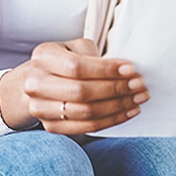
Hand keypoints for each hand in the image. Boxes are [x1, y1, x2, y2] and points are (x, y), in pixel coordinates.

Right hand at [0, 38, 147, 134]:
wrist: (36, 82)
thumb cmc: (62, 61)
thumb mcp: (74, 47)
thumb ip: (94, 55)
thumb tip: (124, 71)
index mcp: (43, 56)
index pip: (77, 67)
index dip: (106, 70)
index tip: (130, 70)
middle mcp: (36, 83)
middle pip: (81, 91)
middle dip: (115, 89)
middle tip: (139, 85)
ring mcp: (40, 107)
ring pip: (85, 112)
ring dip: (117, 107)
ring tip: (137, 99)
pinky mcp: (50, 126)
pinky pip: (85, 128)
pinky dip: (110, 121)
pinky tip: (126, 112)